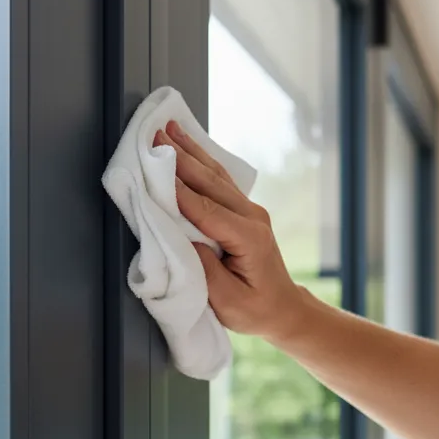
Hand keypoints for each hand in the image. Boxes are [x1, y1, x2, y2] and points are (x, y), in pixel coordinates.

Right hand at [154, 121, 304, 341]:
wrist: (282, 308)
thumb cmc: (255, 310)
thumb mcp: (228, 302)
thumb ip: (206, 271)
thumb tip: (185, 241)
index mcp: (249, 238)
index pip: (206, 210)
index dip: (179, 190)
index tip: (156, 168)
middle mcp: (252, 217)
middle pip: (211, 182)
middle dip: (181, 157)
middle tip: (156, 136)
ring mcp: (250, 211)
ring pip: (216, 175)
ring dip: (191, 151)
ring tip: (169, 129)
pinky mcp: (244, 210)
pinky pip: (220, 180)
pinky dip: (201, 160)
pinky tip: (189, 145)